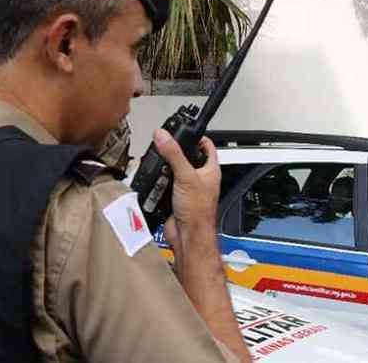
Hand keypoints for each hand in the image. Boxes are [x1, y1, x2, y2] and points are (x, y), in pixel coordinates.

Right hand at [150, 129, 220, 248]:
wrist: (188, 236)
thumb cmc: (198, 211)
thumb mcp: (185, 176)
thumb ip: (173, 154)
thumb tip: (163, 136)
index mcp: (210, 170)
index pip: (207, 146)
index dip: (198, 137)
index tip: (186, 130)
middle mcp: (200, 179)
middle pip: (186, 158)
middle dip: (174, 154)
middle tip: (164, 148)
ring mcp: (187, 189)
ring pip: (173, 172)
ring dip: (165, 171)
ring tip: (160, 169)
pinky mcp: (175, 198)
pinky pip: (164, 186)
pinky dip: (158, 183)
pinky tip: (156, 184)